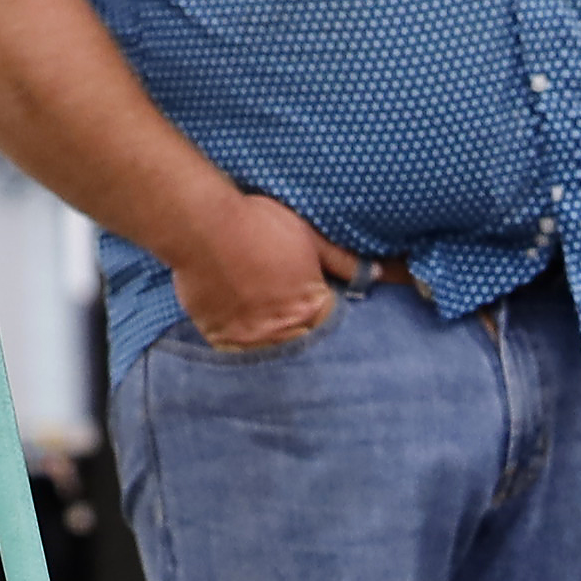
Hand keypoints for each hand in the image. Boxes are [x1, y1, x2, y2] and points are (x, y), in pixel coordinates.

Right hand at [168, 191, 361, 354]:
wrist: (203, 226)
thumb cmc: (257, 224)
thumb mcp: (308, 236)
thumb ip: (342, 261)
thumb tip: (377, 274)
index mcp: (310, 306)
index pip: (331, 330)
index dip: (330, 324)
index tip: (323, 316)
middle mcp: (283, 329)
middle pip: (302, 347)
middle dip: (305, 339)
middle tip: (293, 324)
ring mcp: (250, 337)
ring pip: (272, 356)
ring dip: (276, 348)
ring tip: (270, 331)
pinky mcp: (219, 338)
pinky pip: (237, 356)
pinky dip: (244, 351)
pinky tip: (246, 335)